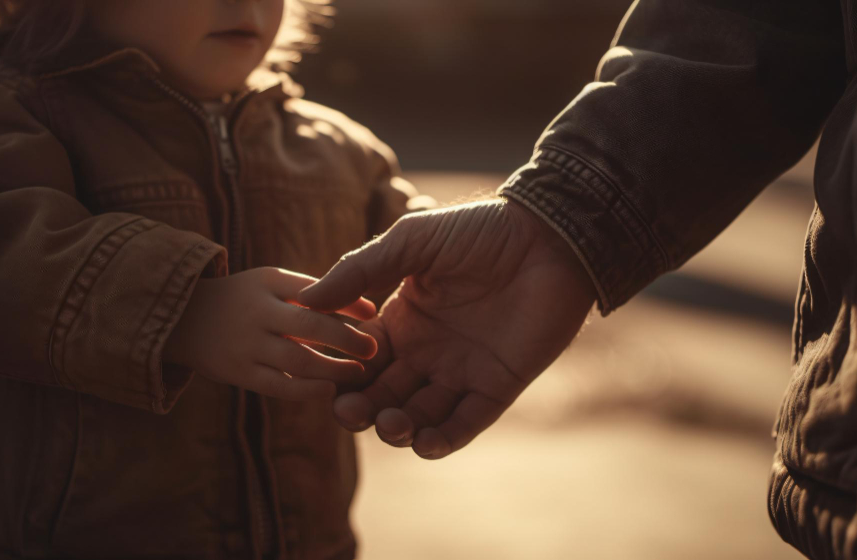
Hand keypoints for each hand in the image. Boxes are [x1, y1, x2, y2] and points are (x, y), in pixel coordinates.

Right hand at [164, 267, 377, 399]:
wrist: (183, 319)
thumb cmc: (246, 299)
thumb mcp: (273, 283)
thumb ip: (316, 293)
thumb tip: (371, 309)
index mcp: (269, 283)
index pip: (315, 291)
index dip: (348, 303)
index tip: (374, 313)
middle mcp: (257, 312)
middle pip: (309, 326)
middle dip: (346, 339)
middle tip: (372, 349)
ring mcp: (246, 345)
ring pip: (298, 360)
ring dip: (333, 368)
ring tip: (358, 373)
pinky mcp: (239, 373)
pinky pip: (278, 386)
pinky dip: (307, 391)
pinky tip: (329, 390)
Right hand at [298, 199, 595, 458]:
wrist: (550, 237)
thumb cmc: (481, 230)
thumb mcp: (413, 241)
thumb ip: (361, 268)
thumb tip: (306, 298)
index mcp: (405, 319)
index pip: (362, 358)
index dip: (341, 372)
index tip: (323, 379)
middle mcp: (428, 351)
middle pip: (383, 394)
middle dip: (362, 409)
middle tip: (349, 412)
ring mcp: (462, 371)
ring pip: (419, 416)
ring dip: (398, 429)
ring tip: (391, 423)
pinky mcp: (497, 385)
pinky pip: (465, 423)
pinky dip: (443, 439)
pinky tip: (425, 442)